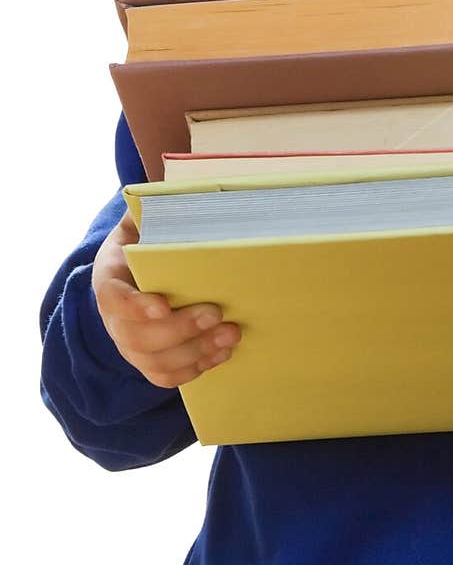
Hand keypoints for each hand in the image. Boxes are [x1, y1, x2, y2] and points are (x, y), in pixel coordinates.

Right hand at [92, 209, 241, 387]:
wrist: (137, 264)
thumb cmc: (150, 237)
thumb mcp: (147, 217)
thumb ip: (160, 208)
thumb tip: (191, 188)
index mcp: (110, 274)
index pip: (112, 296)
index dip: (135, 306)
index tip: (163, 306)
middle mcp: (113, 315)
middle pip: (137, 335)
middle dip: (181, 329)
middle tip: (217, 313)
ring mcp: (128, 341)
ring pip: (154, 360)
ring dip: (195, 352)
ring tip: (231, 334)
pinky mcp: (146, 358)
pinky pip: (164, 376)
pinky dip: (194, 369)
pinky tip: (221, 353)